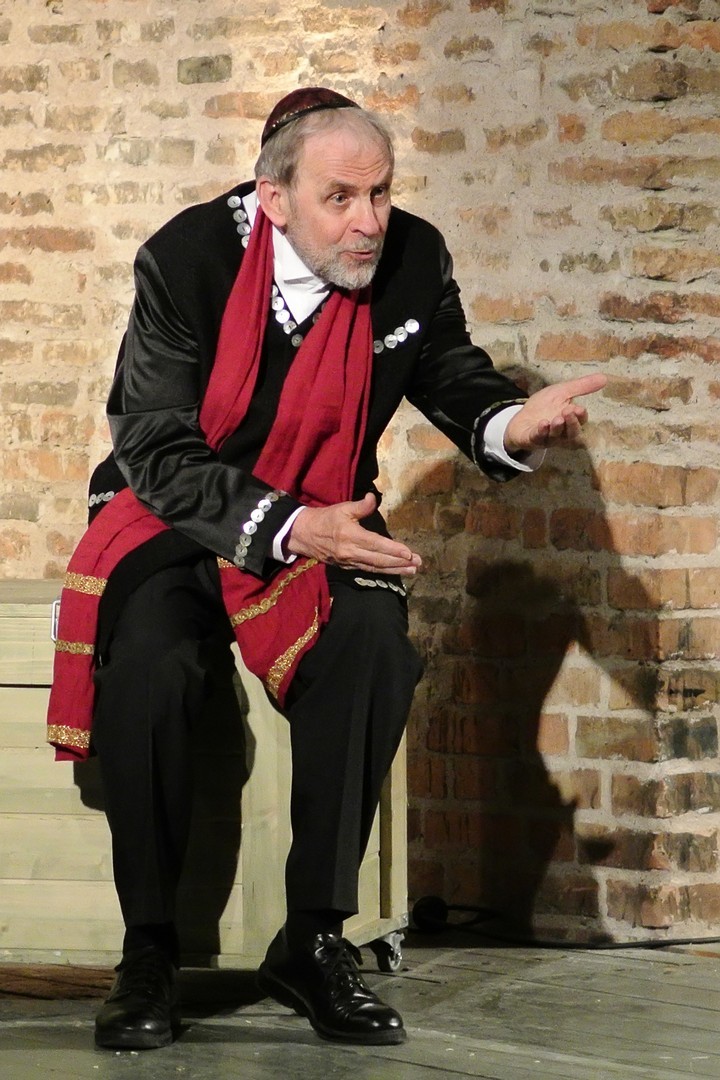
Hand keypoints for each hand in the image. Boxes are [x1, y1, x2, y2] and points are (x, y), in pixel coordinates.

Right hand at [286, 492, 421, 575]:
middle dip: (400, 563)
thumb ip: (361, 506)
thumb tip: (374, 499)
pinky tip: (395, 571)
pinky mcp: (347, 568)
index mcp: (350, 536)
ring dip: (395, 570)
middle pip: (379, 560)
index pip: (376, 544)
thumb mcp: (342, 508)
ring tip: (412, 571)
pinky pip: (368, 570)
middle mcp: (351, 552)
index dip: (393, 550)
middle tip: (418, 564)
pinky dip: (382, 572)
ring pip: (375, 568)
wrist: (303, 535)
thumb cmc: (325, 518)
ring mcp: (349, 562)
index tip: (409, 553)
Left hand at [504, 373, 606, 453]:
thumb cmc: (543, 406)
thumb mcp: (562, 392)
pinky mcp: (533, 440)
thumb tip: (605, 378)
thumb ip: (581, 387)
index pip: (580, 421)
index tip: (580, 409)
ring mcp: (547, 438)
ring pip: (556, 437)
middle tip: (568, 412)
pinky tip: (543, 424)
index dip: (580, 416)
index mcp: (570, 420)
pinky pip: (538, 438)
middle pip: (571, 432)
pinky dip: (541, 432)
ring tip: (557, 419)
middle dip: (571, 423)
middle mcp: (562, 432)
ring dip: (557, 428)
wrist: (520, 418)